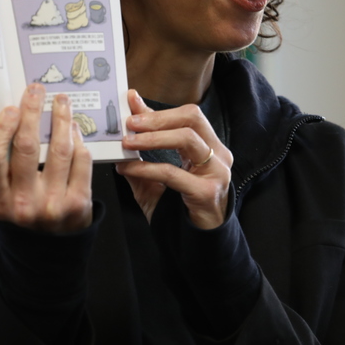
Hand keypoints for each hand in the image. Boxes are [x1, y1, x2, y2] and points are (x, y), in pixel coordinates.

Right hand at [0, 84, 92, 232]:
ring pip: (59, 150)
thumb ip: (1, 169)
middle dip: (33, 112)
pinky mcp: (78, 205)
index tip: (12, 108)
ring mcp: (53, 205)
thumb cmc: (20, 218)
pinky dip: (78, 141)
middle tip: (37, 90)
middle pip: (27, 148)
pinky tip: (74, 129)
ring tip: (61, 102)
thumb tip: (9, 119)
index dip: (2, 130)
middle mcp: (23, 205)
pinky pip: (80, 162)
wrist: (47, 256)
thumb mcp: (0, 200)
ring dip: (61, 119)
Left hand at [116, 89, 232, 229]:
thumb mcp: (160, 174)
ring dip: (153, 137)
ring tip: (128, 142)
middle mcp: (218, 155)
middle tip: (130, 123)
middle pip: (192, 118)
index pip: (188, 115)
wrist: (198, 241)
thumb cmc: (180, 207)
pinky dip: (148, 168)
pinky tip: (130, 168)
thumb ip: (146, 150)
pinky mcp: (207, 192)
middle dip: (158, 118)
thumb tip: (127, 127)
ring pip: (187, 139)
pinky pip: (173, 173)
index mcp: (210, 147)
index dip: (159, 109)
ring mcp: (216, 173)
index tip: (131, 104)